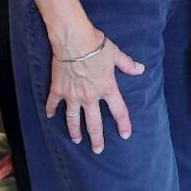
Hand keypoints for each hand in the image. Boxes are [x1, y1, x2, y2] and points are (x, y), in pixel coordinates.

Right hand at [46, 30, 144, 153]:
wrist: (74, 40)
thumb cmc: (96, 46)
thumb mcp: (115, 54)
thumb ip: (127, 64)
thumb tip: (141, 69)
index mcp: (107, 88)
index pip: (119, 111)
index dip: (123, 124)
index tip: (125, 135)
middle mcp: (90, 96)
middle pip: (94, 123)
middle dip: (97, 138)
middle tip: (98, 150)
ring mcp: (73, 95)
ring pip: (73, 119)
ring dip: (74, 131)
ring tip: (76, 140)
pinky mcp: (58, 90)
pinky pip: (53, 104)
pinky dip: (50, 110)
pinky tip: (49, 117)